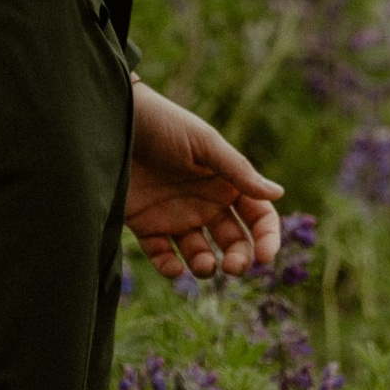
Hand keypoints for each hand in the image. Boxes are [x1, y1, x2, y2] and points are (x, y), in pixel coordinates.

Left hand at [126, 84, 282, 281]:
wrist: (111, 121)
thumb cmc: (163, 124)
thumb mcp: (203, 144)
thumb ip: (238, 171)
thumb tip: (278, 193)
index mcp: (226, 183)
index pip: (258, 216)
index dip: (266, 238)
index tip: (265, 257)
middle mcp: (206, 203)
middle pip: (234, 241)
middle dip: (239, 258)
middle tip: (233, 267)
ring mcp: (177, 217)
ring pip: (201, 255)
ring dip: (206, 266)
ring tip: (203, 265)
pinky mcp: (146, 225)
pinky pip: (162, 256)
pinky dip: (170, 268)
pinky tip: (174, 268)